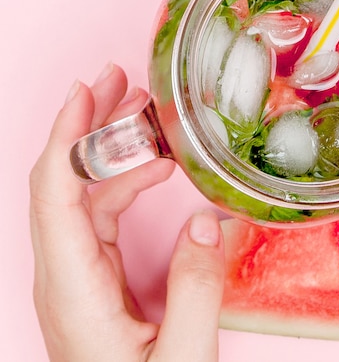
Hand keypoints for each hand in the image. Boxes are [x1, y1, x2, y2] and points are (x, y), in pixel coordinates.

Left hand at [29, 63, 224, 361]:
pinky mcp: (93, 278)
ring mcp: (76, 276)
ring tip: (145, 115)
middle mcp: (64, 275)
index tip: (86, 91)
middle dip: (89, 123)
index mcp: (73, 290)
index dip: (66, 134)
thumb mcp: (182, 360)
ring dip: (112, 148)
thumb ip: (196, 291)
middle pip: (62, 180)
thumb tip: (207, 224)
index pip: (54, 192)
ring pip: (82, 192)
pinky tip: (155, 168)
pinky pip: (100, 213)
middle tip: (121, 81)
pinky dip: (126, 180)